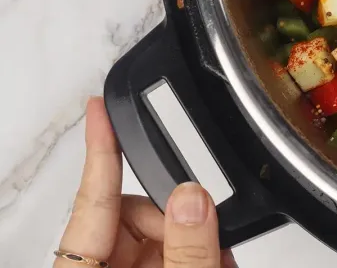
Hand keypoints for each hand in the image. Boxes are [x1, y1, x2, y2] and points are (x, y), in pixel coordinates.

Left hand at [54, 97, 234, 267]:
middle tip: (212, 232)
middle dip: (178, 216)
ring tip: (221, 259)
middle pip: (135, 214)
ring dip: (197, 240)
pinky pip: (171, 253)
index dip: (99, 149)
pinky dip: (198, 253)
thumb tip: (193, 198)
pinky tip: (218, 262)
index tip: (98, 108)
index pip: (92, 200)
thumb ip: (187, 251)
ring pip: (159, 232)